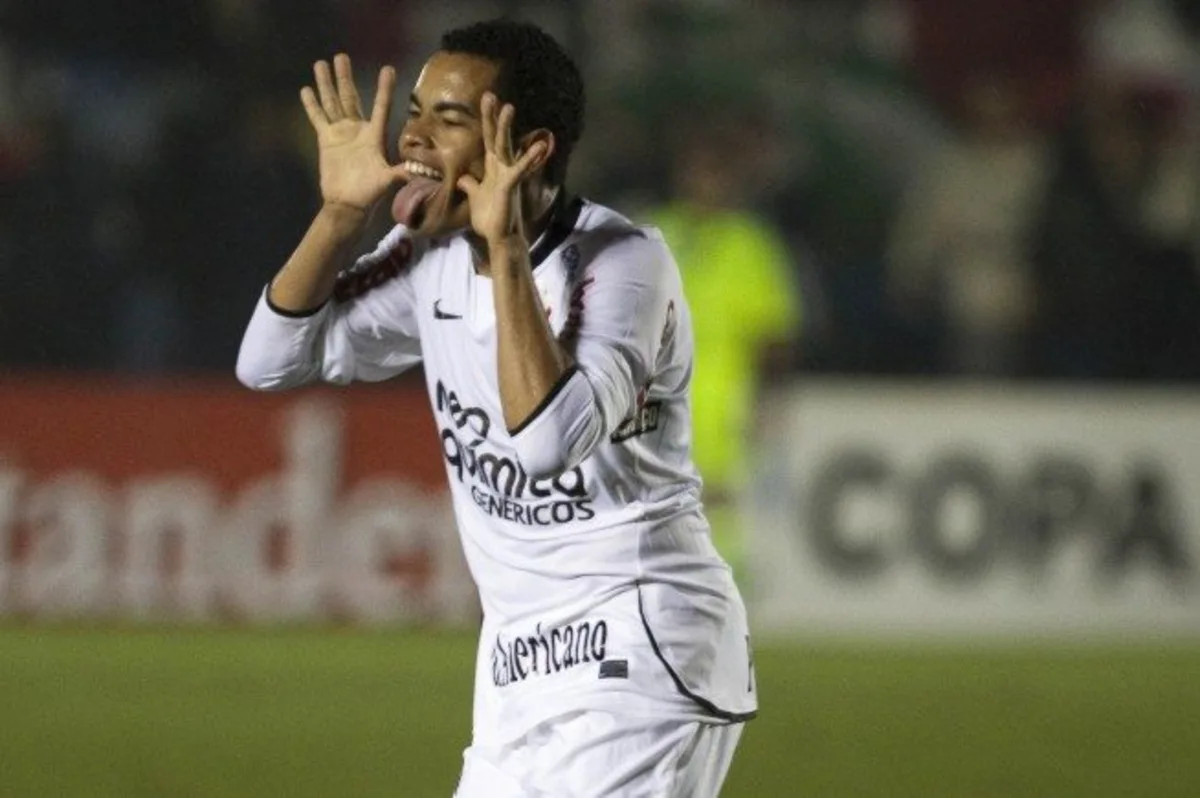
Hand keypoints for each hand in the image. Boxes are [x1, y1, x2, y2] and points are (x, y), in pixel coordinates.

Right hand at [300, 54, 406, 215]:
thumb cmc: (369, 193)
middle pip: (351, 97)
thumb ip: (401, 173)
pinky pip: (318, 118)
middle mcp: (358, 129)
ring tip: (321, 63)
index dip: (384, 88)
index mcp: (375, 135)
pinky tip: (307, 89)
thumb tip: (418, 172)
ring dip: (327, 84)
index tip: (388, 69)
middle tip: (341, 56)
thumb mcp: (387, 181)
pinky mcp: (326, 140)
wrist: (347, 203)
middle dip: (345, 77)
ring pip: (332, 102)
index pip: (381, 106)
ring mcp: (341, 133)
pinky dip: (312, 105)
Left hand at [455, 93, 548, 245]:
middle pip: (496, 137)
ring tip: (509, 107)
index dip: (486, 122)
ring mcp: (507, 176)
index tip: (485, 101)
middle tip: (490, 95)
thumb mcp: (475, 198)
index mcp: (493, 169)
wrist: (501, 238)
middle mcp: (501, 168)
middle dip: (493, 117)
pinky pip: (519, 169)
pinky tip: (539, 145)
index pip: (488, 140)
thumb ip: (471, 185)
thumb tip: (463, 178)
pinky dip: (528, 158)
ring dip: (507, 128)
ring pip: (506, 147)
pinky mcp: (511, 186)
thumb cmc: (491, 219)